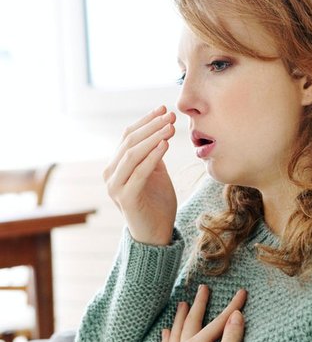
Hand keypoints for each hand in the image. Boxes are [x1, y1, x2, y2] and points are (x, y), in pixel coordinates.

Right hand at [103, 106, 176, 244]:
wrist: (156, 234)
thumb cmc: (157, 202)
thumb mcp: (156, 172)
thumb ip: (153, 154)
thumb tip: (161, 129)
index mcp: (116, 165)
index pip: (128, 136)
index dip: (146, 121)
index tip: (163, 108)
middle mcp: (111, 173)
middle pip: (129, 142)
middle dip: (151, 125)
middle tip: (170, 114)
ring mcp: (115, 186)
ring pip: (133, 154)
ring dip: (153, 137)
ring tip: (170, 126)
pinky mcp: (126, 198)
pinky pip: (140, 172)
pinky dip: (152, 157)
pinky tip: (165, 145)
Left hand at [161, 286, 246, 341]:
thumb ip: (231, 338)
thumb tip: (237, 315)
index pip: (218, 321)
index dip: (232, 306)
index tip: (242, 293)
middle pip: (192, 322)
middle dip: (199, 304)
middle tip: (203, 288)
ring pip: (176, 334)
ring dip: (180, 318)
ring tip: (182, 305)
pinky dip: (166, 341)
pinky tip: (165, 334)